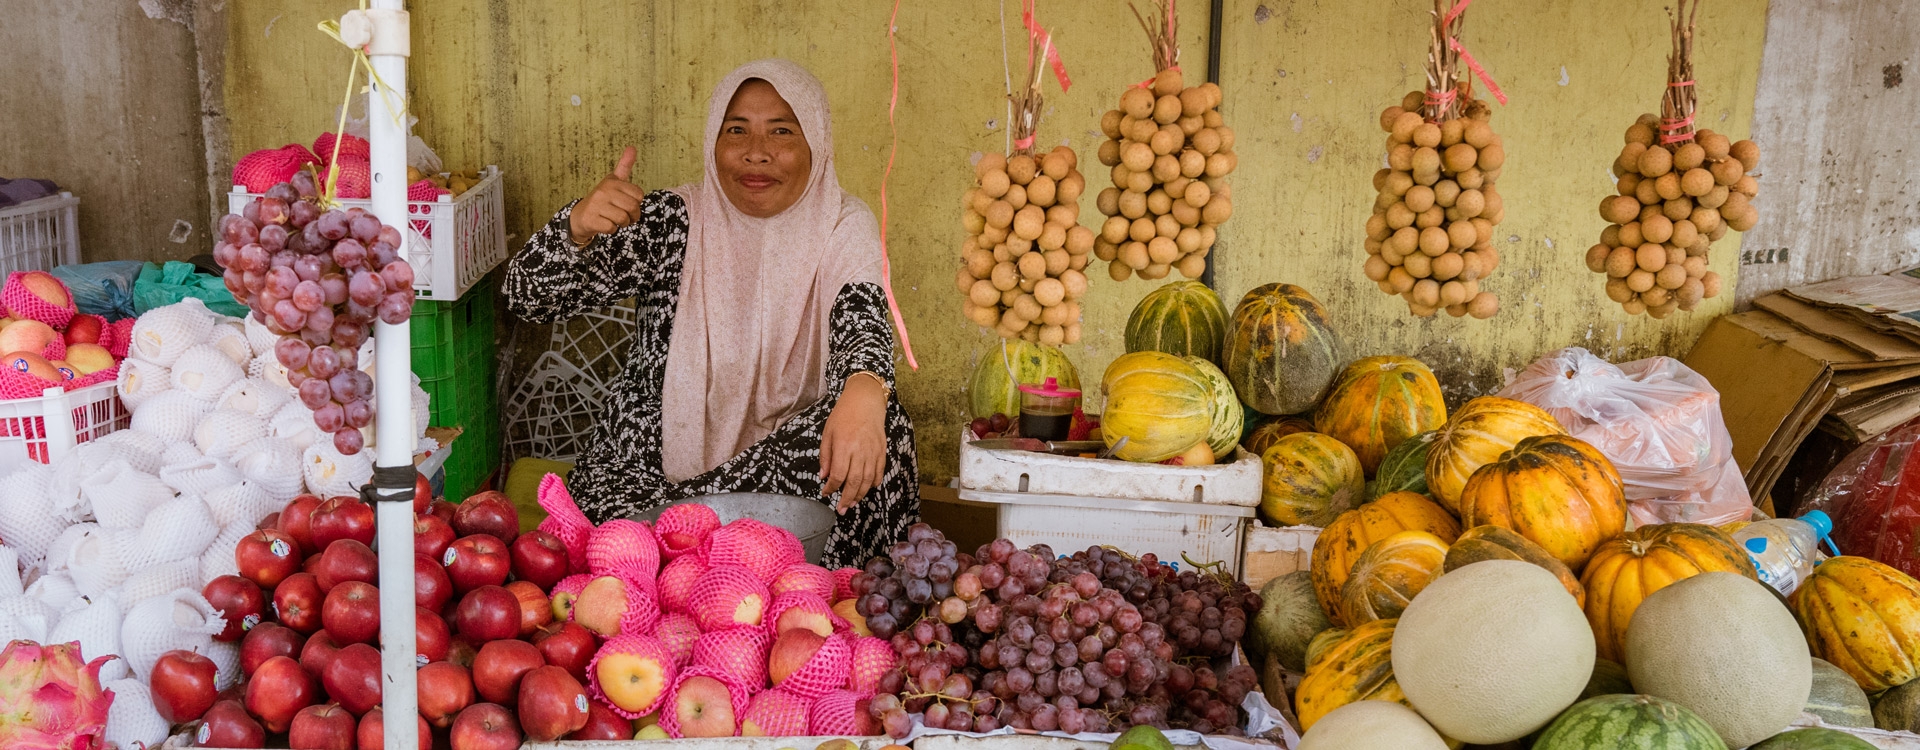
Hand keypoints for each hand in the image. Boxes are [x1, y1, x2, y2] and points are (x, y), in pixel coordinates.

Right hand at [567, 147, 647, 245]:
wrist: (580, 216)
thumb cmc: (602, 198)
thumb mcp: (613, 181)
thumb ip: (624, 166)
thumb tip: (632, 147)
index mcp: (612, 182)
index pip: (638, 194)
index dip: (637, 203)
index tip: (628, 205)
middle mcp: (603, 191)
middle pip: (632, 207)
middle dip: (632, 216)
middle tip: (625, 217)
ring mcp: (596, 205)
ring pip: (623, 218)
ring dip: (622, 224)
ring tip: (615, 220)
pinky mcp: (591, 218)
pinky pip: (611, 228)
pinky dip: (612, 230)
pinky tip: (605, 224)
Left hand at [820, 375, 888, 512]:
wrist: (865, 401)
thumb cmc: (843, 415)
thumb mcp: (828, 433)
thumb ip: (825, 456)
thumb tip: (823, 476)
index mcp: (844, 446)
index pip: (838, 475)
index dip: (831, 488)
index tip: (825, 493)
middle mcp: (860, 451)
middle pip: (854, 482)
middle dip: (846, 498)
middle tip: (841, 509)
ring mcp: (873, 452)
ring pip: (868, 480)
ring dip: (860, 494)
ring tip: (852, 503)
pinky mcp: (882, 451)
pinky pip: (879, 471)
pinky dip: (874, 482)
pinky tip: (868, 489)